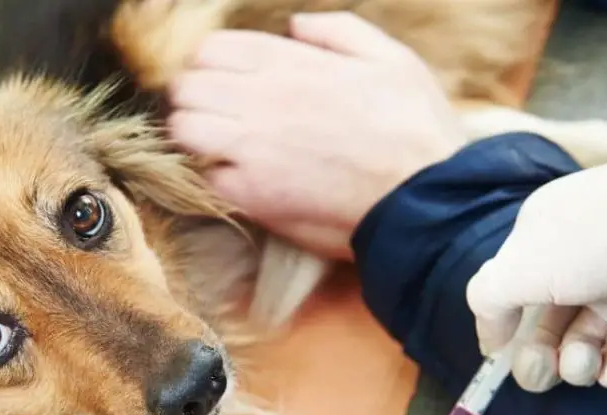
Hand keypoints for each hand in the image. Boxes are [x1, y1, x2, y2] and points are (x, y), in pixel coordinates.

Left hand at [168, 13, 465, 259]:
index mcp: (288, 62)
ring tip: (221, 148)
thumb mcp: (390, 59)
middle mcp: (260, 99)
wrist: (423, 197)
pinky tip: (241, 180)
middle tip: (219, 118)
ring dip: (195, 136)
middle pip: (186, 87)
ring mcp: (250, 148)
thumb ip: (338, 31)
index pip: (211, 50)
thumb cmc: (415, 129)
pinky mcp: (252, 194)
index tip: (229, 84)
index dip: (213, 67)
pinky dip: (216, 177)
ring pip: (183, 129)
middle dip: (195, 99)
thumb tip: (294, 26)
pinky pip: (207, 177)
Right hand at [466, 108, 606, 391]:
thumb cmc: (592, 238)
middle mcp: (571, 264)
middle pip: (541, 328)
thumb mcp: (518, 266)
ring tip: (586, 363)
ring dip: (576, 365)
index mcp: (535, 242)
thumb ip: (487, 301)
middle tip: (541, 370)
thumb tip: (490, 340)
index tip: (498, 357)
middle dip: (536, 359)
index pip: (506, 294)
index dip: (500, 330)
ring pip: (580, 343)